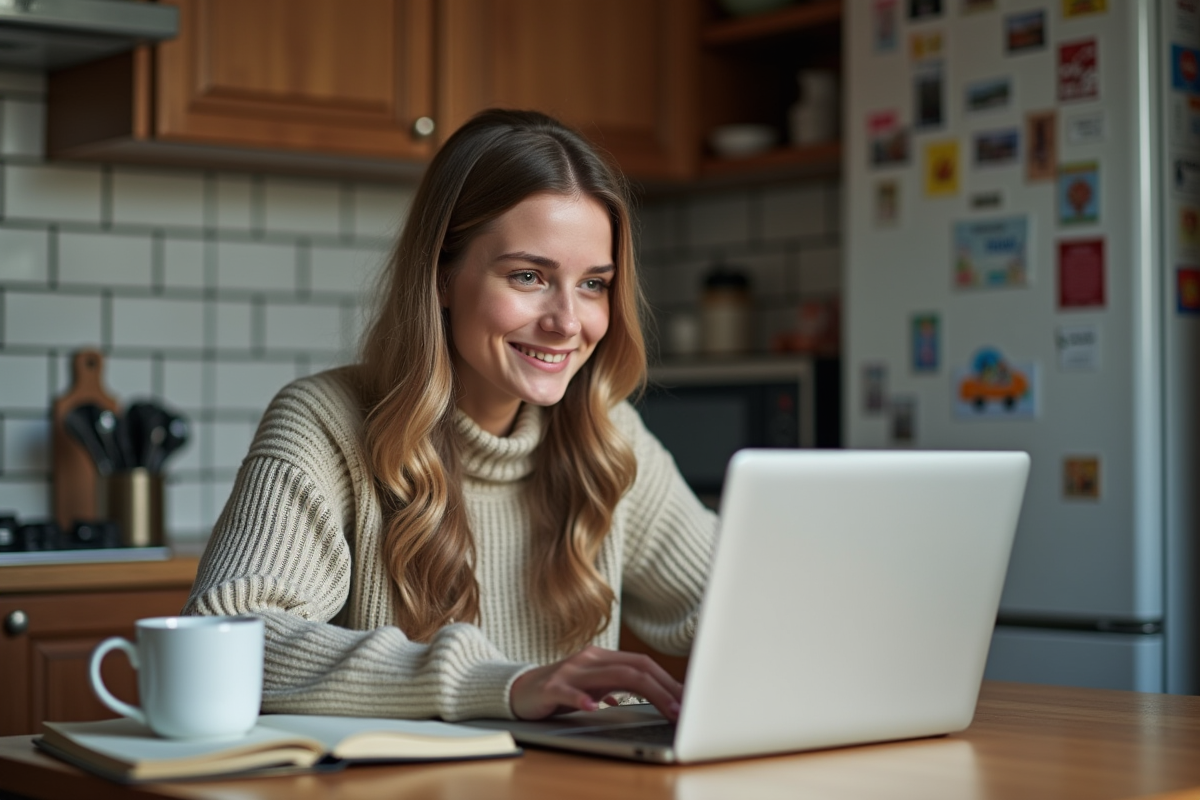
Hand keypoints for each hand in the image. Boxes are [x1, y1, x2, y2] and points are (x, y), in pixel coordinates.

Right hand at [510, 646, 682, 720]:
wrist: (519, 690)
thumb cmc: (562, 690)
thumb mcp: (594, 687)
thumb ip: (618, 688)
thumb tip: (653, 697)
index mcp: (603, 657)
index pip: (643, 664)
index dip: (668, 680)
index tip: (689, 699)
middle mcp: (590, 659)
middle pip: (636, 669)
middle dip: (665, 688)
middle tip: (684, 709)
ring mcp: (571, 671)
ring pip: (614, 677)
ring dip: (646, 693)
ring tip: (665, 709)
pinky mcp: (551, 687)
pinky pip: (570, 692)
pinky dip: (583, 699)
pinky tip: (593, 708)